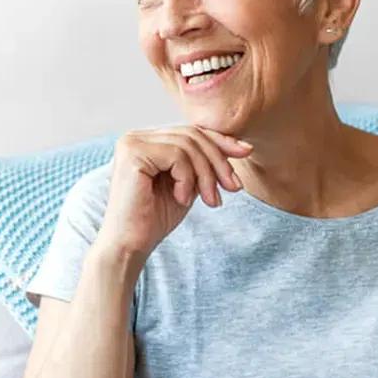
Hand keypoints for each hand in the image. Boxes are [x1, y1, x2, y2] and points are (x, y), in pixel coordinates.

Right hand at [93, 125, 252, 258]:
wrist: (130, 246)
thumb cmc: (154, 220)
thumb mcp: (188, 185)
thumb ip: (202, 164)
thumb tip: (238, 145)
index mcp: (147, 141)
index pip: (190, 131)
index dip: (220, 140)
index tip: (246, 152)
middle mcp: (136, 137)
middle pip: (192, 134)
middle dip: (218, 161)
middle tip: (233, 188)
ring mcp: (132, 143)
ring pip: (188, 144)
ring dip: (206, 175)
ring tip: (209, 201)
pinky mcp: (133, 153)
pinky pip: (177, 155)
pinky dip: (187, 178)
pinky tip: (182, 199)